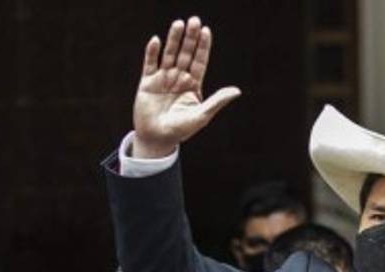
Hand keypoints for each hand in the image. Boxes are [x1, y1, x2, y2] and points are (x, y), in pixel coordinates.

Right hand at [133, 16, 240, 158]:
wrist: (158, 138)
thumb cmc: (181, 129)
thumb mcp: (202, 115)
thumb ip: (217, 101)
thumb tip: (237, 91)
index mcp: (193, 85)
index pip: (199, 61)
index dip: (202, 46)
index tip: (206, 31)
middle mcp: (179, 78)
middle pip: (185, 54)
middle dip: (190, 37)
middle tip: (194, 20)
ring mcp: (163, 78)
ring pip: (169, 54)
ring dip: (174, 40)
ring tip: (179, 24)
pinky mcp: (147, 82)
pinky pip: (150, 64)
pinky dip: (152, 52)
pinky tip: (156, 41)